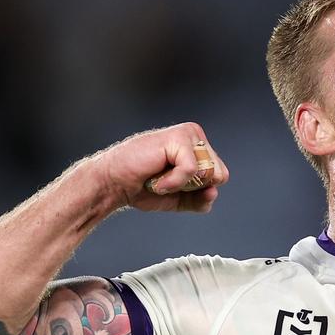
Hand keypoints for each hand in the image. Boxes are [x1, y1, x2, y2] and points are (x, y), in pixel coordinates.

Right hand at [95, 122, 230, 212]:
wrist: (114, 185)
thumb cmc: (143, 188)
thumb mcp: (180, 200)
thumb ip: (201, 200)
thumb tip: (214, 191)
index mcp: (199, 148)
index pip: (221, 176)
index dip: (199, 190)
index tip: (174, 185)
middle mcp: (196, 136)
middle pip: (219, 175)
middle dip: (193, 187)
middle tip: (166, 180)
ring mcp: (188, 134)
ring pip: (208, 172)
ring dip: (182, 184)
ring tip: (160, 176)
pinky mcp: (178, 137)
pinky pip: (192, 170)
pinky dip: (173, 182)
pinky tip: (156, 178)